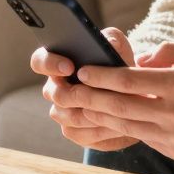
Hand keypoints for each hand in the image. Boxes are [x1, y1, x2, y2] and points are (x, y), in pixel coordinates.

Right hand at [31, 28, 139, 150]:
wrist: (133, 96)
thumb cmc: (119, 65)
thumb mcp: (118, 47)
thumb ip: (111, 39)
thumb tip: (107, 42)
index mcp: (58, 64)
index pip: (40, 61)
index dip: (50, 64)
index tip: (69, 66)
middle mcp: (55, 89)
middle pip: (54, 94)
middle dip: (76, 93)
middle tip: (97, 92)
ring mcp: (62, 112)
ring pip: (68, 116)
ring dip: (93, 112)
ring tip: (115, 107)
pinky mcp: (74, 132)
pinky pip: (81, 134)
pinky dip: (100, 129)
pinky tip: (118, 122)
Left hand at [57, 42, 173, 161]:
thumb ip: (169, 52)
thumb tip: (138, 59)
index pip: (130, 80)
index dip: (102, 76)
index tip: (82, 70)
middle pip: (120, 106)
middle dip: (89, 98)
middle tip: (65, 91)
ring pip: (127, 126)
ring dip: (99, 116)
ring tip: (78, 106)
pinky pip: (143, 137)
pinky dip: (124, 127)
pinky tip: (108, 119)